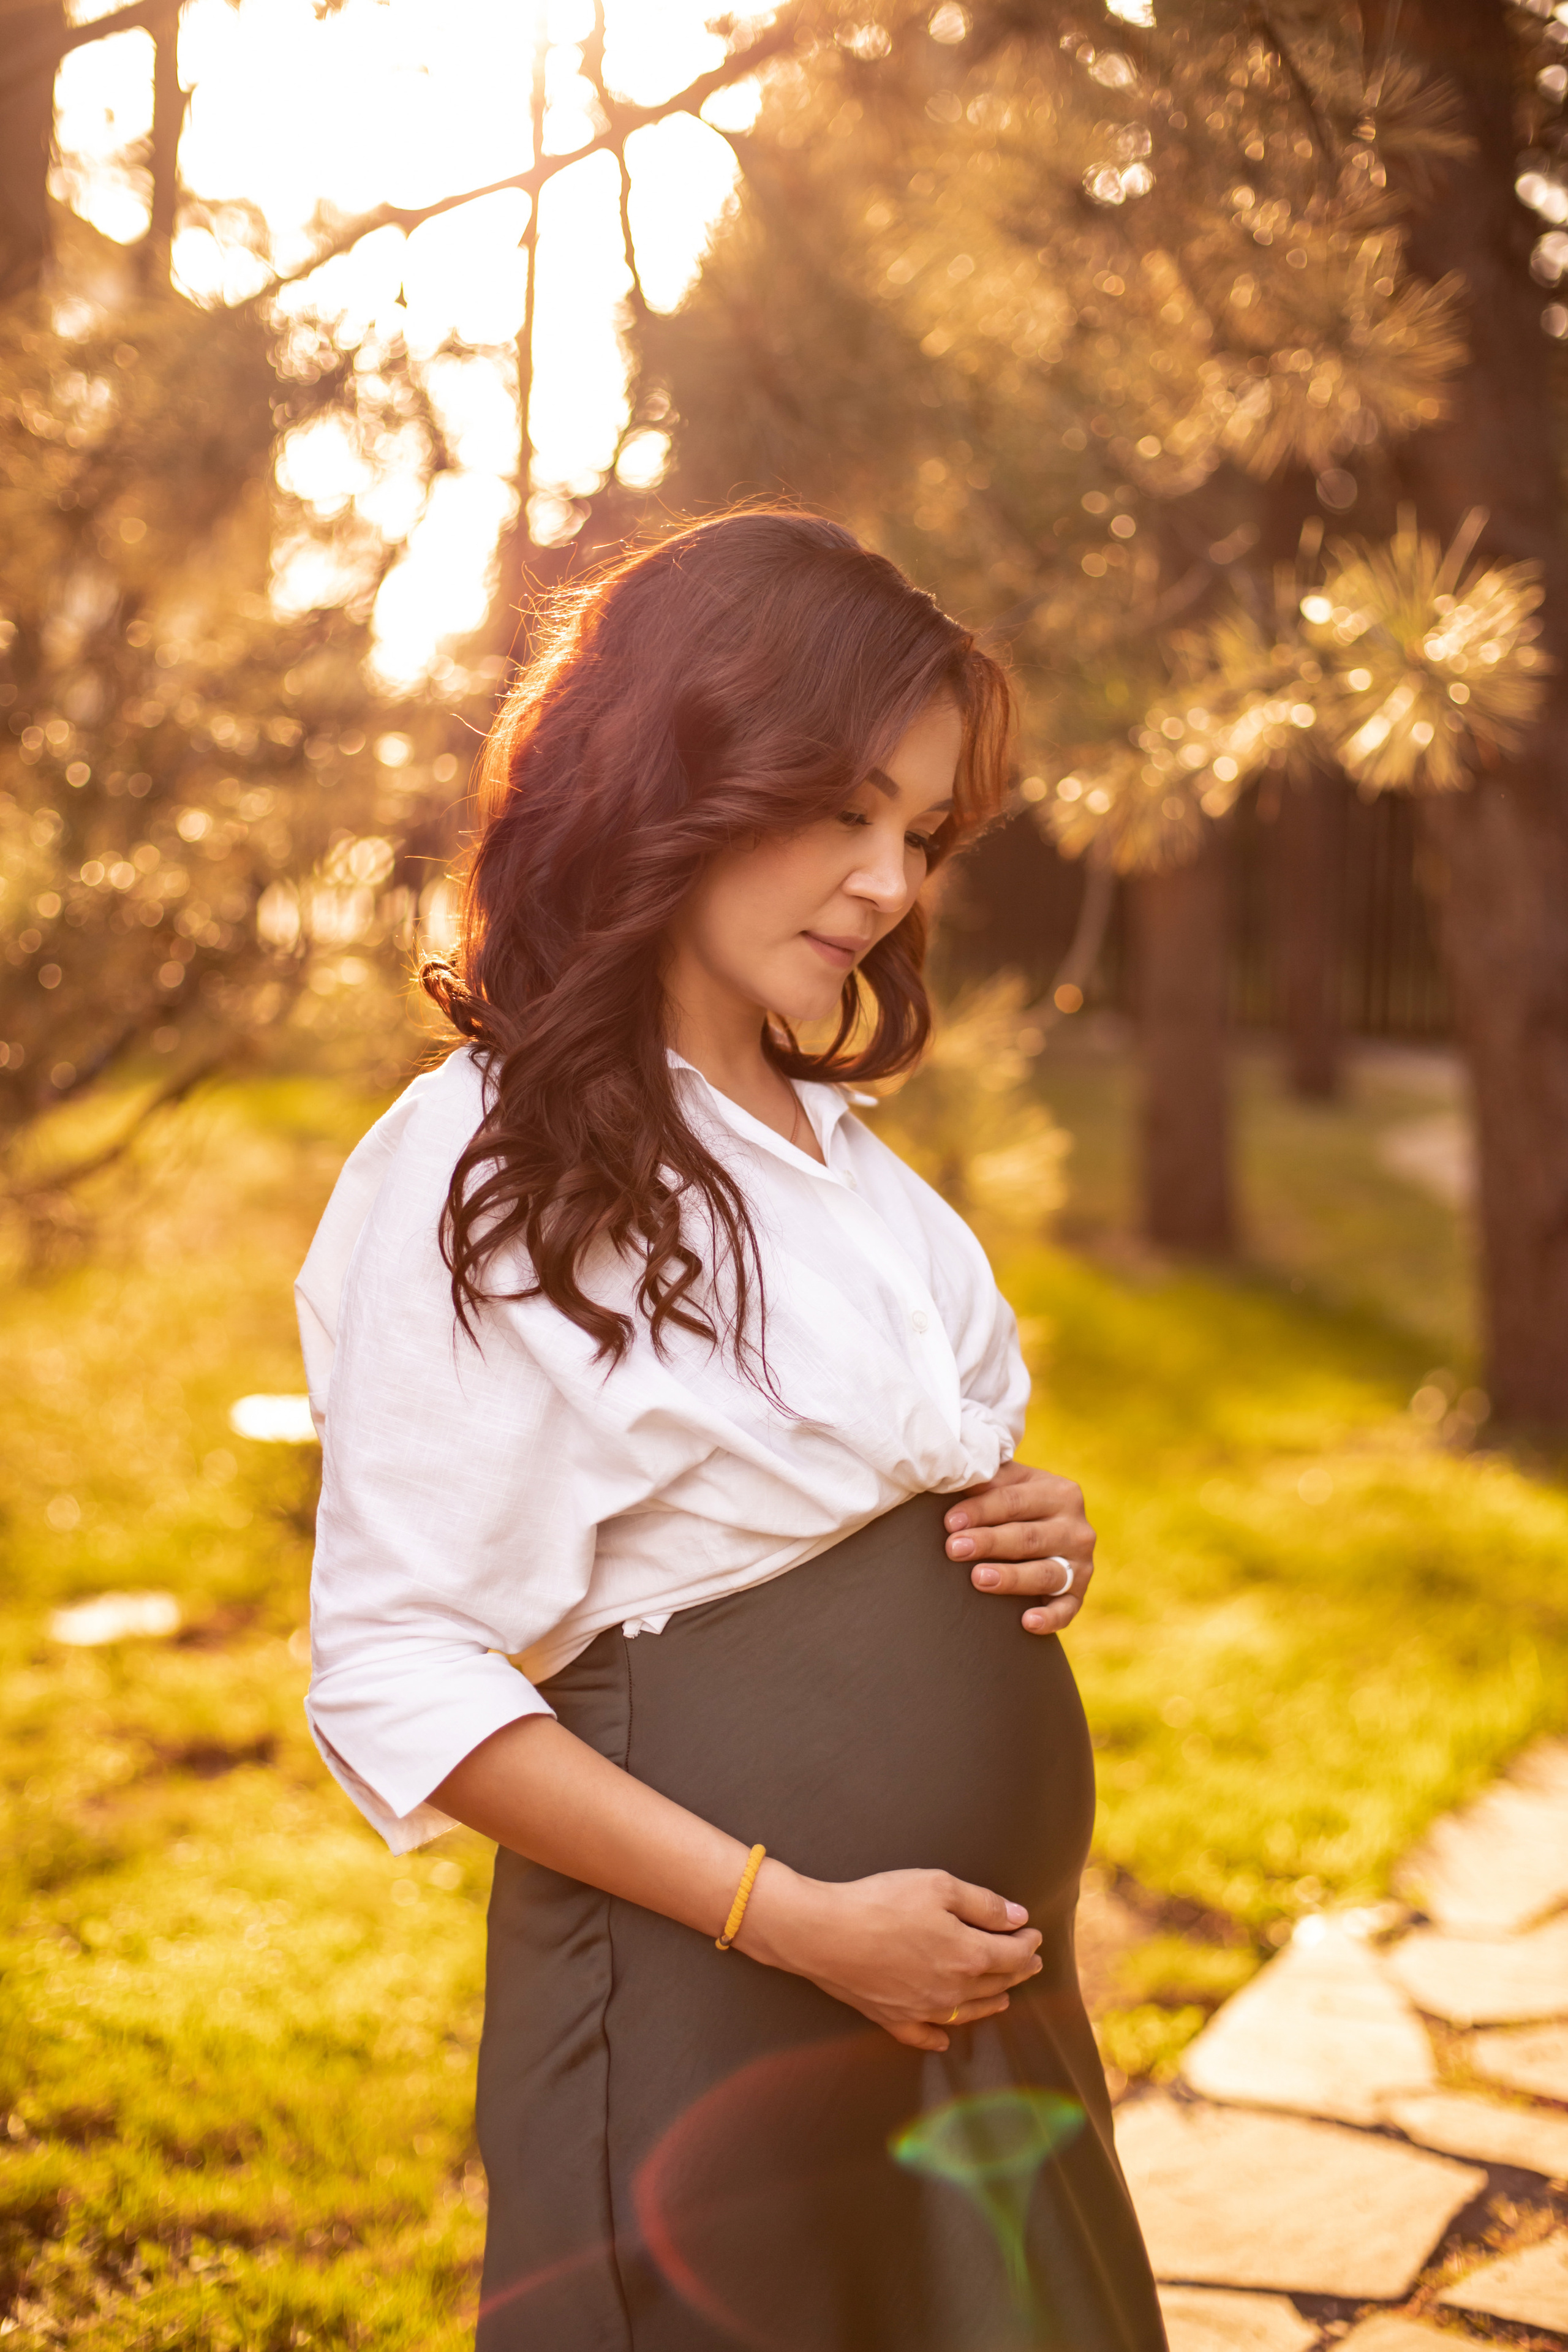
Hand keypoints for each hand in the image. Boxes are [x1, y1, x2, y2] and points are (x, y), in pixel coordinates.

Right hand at [737, 1862, 1043, 2052]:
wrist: (825, 1933)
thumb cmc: (882, 1902)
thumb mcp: (938, 1886)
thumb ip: (983, 1904)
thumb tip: (1018, 1919)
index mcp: (968, 1956)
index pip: (1013, 1955)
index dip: (1028, 1944)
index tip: (1034, 1934)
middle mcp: (952, 1991)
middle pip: (996, 1984)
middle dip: (1017, 1971)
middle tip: (1029, 1962)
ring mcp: (923, 2011)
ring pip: (969, 2013)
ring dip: (991, 2003)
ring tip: (1004, 1996)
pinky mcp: (893, 2020)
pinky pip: (924, 2036)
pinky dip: (939, 2039)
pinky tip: (945, 2039)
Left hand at [943, 1458, 1095, 1635]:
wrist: (1045, 1529)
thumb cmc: (1013, 1504)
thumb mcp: (1005, 1484)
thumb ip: (984, 1479)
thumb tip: (949, 1471)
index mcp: (1059, 1492)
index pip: (1015, 1500)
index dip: (981, 1510)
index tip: (950, 1522)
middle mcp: (1076, 1527)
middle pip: (1029, 1537)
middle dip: (989, 1542)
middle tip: (954, 1549)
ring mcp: (1081, 1563)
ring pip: (1046, 1573)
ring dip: (1012, 1577)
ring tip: (979, 1579)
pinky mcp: (1079, 1594)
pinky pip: (1067, 1609)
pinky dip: (1050, 1618)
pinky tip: (1027, 1622)